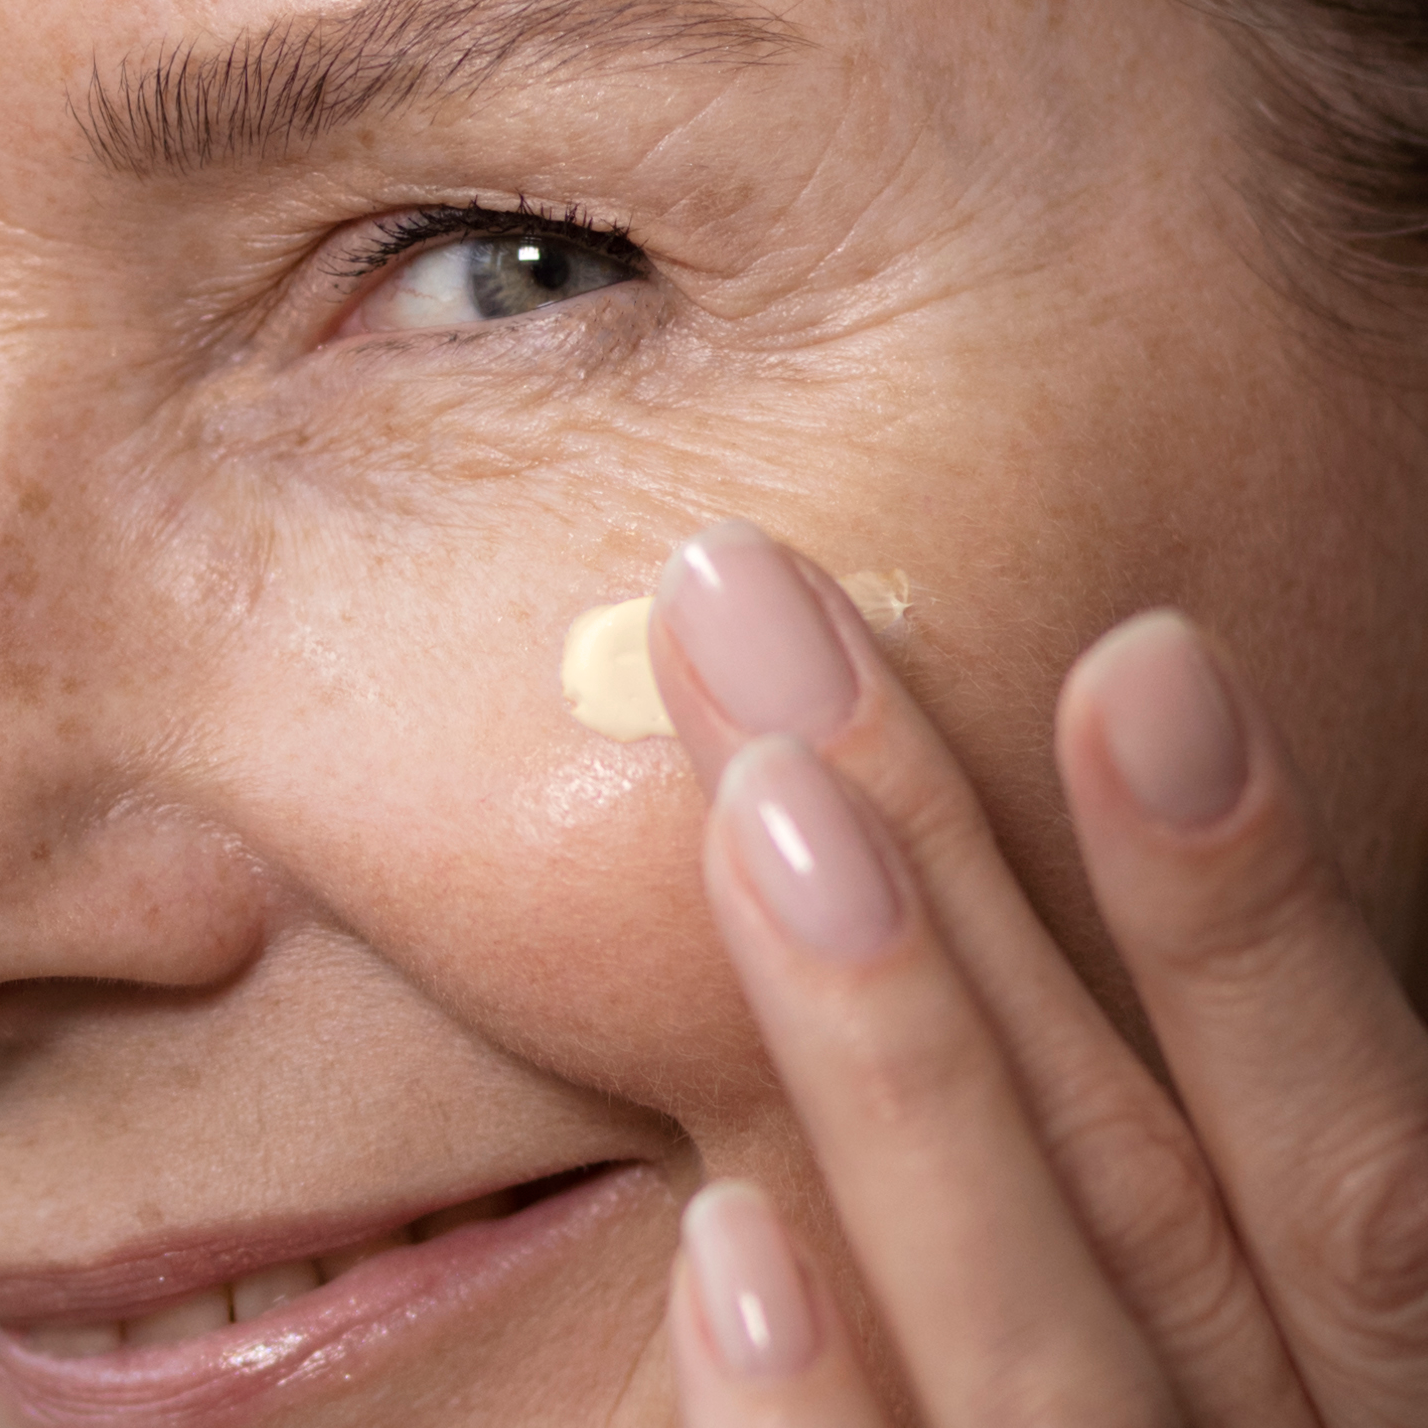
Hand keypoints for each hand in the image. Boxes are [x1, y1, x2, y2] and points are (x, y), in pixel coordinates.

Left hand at [648, 521, 1427, 1426]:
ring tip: (760, 819)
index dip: (1258, 906)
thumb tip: (1114, 913)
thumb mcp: (1295, 1341)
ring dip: (899, 1076)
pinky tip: (730, 1248)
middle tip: (779, 637)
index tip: (1139, 660)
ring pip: (1053, 1349)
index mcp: (1380, 1381)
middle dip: (963, 878)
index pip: (1360, 1155)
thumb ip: (1237, 1200)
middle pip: (1152, 1179)